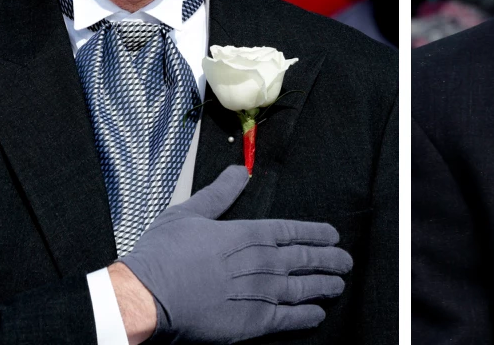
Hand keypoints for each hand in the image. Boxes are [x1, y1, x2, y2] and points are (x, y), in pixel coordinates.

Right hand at [120, 165, 352, 343]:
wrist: (148, 296)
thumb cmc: (163, 255)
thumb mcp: (190, 213)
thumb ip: (219, 194)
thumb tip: (239, 172)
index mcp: (247, 234)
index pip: (292, 231)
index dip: (315, 234)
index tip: (333, 236)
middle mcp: (260, 262)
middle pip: (304, 259)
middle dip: (328, 259)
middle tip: (345, 261)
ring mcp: (259, 293)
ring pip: (302, 288)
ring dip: (324, 286)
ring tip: (338, 286)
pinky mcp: (252, 322)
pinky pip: (288, 320)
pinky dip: (306, 317)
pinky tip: (317, 315)